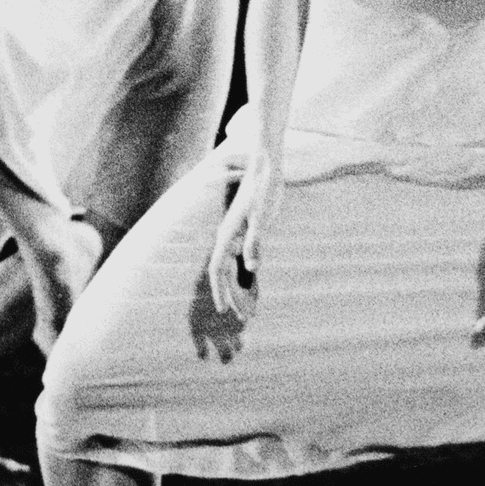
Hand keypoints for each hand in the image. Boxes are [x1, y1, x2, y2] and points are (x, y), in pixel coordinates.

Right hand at [207, 151, 283, 318]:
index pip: (218, 270)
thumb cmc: (265, 189)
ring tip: (250, 308)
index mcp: (228, 235)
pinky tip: (254, 282)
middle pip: (225, 273)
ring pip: (232, 267)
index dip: (220, 291)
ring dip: (239, 288)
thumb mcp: (263, 216)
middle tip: (245, 319)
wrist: (266, 166)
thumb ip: (256, 242)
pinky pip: (241, 258)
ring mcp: (236, 234)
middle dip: (232, 297)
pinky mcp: (246, 231)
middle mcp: (228, 237)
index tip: (223, 311)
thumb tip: (252, 268)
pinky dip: (246, 274)